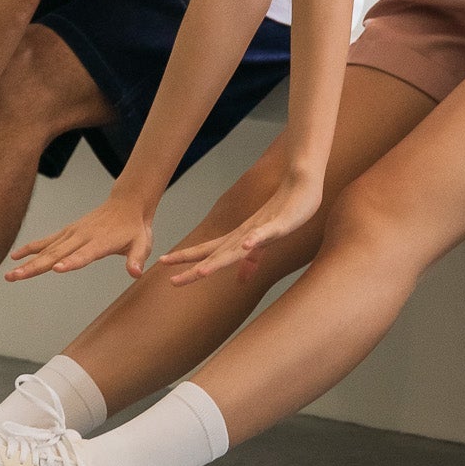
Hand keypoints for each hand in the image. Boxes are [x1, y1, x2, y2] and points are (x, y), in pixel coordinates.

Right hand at [7, 195, 154, 282]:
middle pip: (56, 254)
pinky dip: (30, 248)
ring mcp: (72, 233)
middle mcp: (82, 237)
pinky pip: (46, 241)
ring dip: (28, 262)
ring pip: (47, 249)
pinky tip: (15, 257)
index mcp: (100, 242)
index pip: (83, 255)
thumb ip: (136, 258)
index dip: (70, 262)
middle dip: (36, 267)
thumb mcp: (142, 243)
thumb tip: (136, 273)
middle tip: (16, 278)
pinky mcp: (67, 231)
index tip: (56, 269)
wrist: (126, 203)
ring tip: (10, 275)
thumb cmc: (135, 227)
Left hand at [160, 171, 321, 285]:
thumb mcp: (265, 241)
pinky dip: (255, 240)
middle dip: (191, 263)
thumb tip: (240, 281)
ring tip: (201, 272)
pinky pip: (265, 233)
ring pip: (235, 248)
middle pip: (214, 253)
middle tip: (166, 271)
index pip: (207, 251)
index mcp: (237, 239)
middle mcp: (243, 234)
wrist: (301, 184)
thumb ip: (252, 260)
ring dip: (218, 260)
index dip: (186, 258)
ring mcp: (259, 229)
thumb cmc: (283, 211)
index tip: (163, 264)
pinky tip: (246, 244)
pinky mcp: (278, 224)